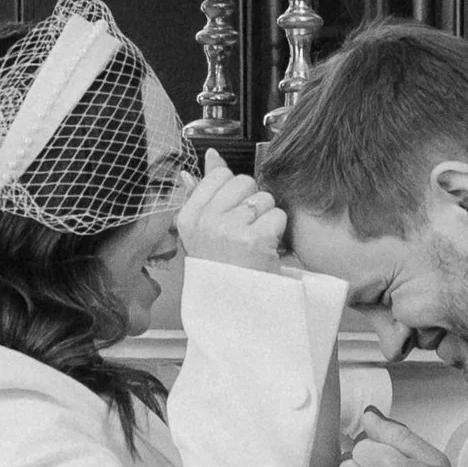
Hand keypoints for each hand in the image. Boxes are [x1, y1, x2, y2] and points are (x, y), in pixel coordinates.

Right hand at [175, 149, 285, 272]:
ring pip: (264, 198)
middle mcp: (205, 221)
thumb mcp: (203, 232)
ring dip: (267, 220)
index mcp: (189, 216)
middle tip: (245, 233)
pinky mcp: (253, 239)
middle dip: (252, 204)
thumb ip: (204, 190)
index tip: (231, 216)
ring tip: (255, 243)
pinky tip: (265, 250)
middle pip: (244, 182)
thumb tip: (211, 156)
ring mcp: (228, 229)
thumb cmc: (223, 270)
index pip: (219, 175)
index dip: (234, 192)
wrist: (236, 310)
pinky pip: (277, 215)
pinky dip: (278, 233)